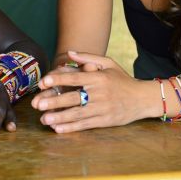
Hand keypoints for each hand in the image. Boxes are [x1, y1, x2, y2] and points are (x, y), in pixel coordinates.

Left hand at [31, 51, 153, 131]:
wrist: (143, 98)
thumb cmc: (122, 80)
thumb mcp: (108, 63)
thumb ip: (88, 58)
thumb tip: (70, 52)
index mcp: (98, 77)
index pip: (74, 77)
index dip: (57, 80)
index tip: (43, 82)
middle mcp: (99, 93)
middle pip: (73, 97)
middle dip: (54, 101)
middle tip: (37, 104)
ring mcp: (102, 108)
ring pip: (77, 114)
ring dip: (59, 117)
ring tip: (44, 119)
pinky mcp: (105, 121)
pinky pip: (85, 124)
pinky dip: (71, 127)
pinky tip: (58, 128)